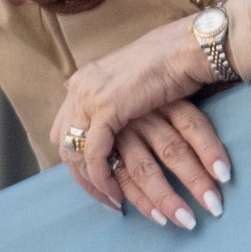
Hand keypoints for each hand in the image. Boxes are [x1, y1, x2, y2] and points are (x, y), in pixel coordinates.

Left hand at [50, 16, 215, 208]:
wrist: (185, 49)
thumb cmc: (172, 64)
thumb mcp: (135, 85)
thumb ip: (119, 102)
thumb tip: (121, 125)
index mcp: (84, 81)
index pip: (66, 128)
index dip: (79, 158)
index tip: (99, 179)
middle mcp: (79, 88)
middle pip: (65, 144)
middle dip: (81, 177)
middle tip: (104, 198)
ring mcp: (88, 96)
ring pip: (74, 153)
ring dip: (92, 184)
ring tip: (112, 202)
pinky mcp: (105, 108)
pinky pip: (94, 155)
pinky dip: (103, 178)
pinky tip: (117, 194)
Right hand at [103, 102, 231, 229]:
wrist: (98, 89)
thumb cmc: (147, 98)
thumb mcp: (172, 95)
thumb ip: (194, 119)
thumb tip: (221, 153)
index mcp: (166, 102)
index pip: (194, 125)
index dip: (210, 149)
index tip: (225, 175)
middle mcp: (144, 116)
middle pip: (173, 151)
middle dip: (194, 181)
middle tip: (215, 207)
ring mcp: (120, 133)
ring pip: (144, 169)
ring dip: (163, 198)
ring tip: (184, 220)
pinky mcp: (101, 148)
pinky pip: (114, 177)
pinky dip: (133, 197)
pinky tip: (155, 216)